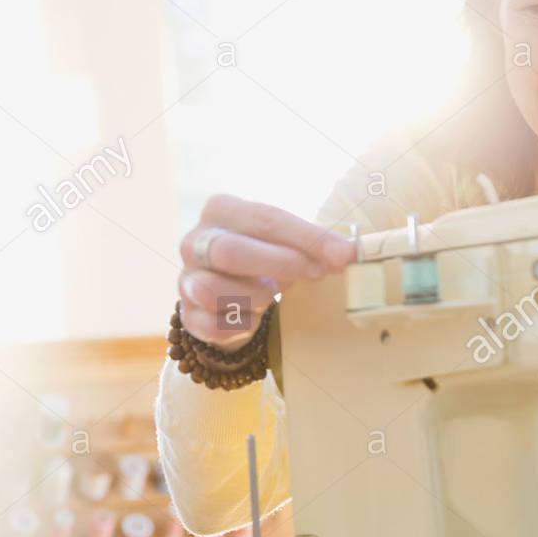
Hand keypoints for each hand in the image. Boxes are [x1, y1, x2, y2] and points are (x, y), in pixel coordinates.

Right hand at [178, 195, 354, 347]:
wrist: (232, 296)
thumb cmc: (267, 259)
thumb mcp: (287, 242)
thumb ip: (314, 244)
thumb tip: (350, 253)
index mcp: (222, 210)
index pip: (265, 219)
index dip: (307, 238)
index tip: (343, 255)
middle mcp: (196, 241)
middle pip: (231, 251)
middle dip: (281, 264)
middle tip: (316, 275)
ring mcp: (187, 279)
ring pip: (213, 290)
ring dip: (256, 297)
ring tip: (275, 297)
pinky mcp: (189, 316)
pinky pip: (214, 326)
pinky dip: (242, 325)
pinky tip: (256, 319)